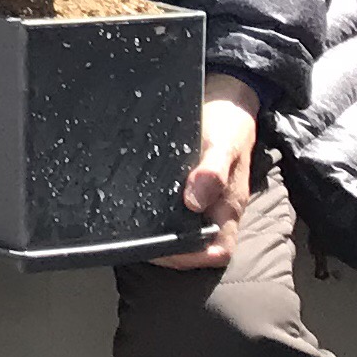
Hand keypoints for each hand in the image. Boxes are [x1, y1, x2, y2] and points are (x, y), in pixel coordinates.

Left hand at [149, 74, 263, 269]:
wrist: (224, 97)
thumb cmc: (228, 122)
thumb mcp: (223, 143)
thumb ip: (214, 172)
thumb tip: (194, 202)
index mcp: (229, 206)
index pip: (217, 250)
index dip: (192, 258)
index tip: (162, 251)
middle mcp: (214, 209)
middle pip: (194, 246)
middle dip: (167, 250)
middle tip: (133, 240)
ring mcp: (200, 199)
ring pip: (180, 228)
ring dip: (157, 232)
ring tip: (127, 226)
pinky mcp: (184, 186)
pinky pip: (170, 207)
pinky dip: (153, 212)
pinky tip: (132, 204)